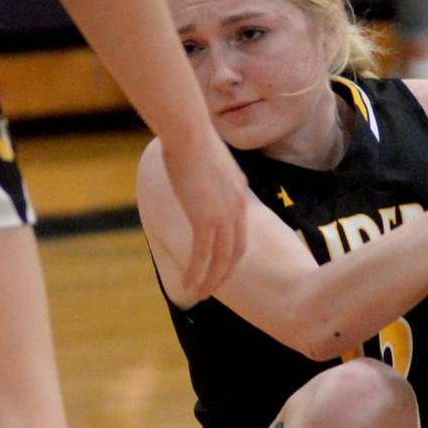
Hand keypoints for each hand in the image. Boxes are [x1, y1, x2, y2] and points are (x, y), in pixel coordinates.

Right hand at [158, 129, 249, 300]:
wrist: (189, 133)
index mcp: (239, 195)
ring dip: (211, 280)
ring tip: (200, 295)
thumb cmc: (192, 137)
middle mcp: (237, 209)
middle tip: (214, 287)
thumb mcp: (210, 159)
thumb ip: (212, 174)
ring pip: (220, 259)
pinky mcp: (205, 219)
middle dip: (225, 273)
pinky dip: (195, 272)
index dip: (232, 252)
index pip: (240, 232)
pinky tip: (187, 283)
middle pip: (236, 252)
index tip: (222, 265)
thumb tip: (203, 172)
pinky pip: (202, 254)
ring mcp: (223, 216)